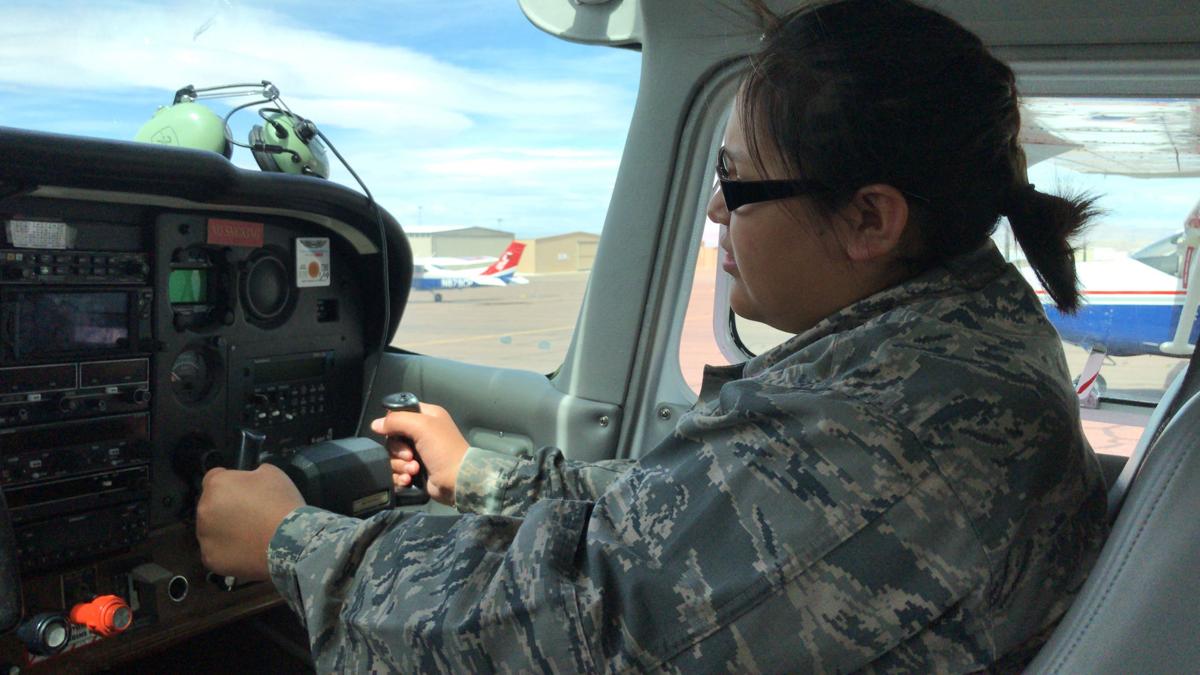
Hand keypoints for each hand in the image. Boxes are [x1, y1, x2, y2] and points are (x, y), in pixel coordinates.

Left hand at [196, 464, 304, 579]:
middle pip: (210, 505)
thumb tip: (248, 479)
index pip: (214, 477)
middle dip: (225, 507)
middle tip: (249, 514)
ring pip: (210, 530)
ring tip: (248, 535)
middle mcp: (204, 509)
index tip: (243, 491)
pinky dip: (227, 551)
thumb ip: (251, 473)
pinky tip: (245, 551)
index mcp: (217, 485)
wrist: (290, 542)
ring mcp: (205, 537)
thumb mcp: (271, 473)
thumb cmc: (281, 504)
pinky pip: (215, 552)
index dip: (230, 483)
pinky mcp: (210, 559)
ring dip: (223, 529)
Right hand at [371, 402, 467, 505]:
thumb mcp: (422, 426)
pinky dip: (400, 477)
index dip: (393, 423)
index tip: (394, 432)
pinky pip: (396, 472)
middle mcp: (421, 433)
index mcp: (426, 417)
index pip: (400, 413)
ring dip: (400, 465)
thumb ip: (396, 420)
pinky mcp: (414, 472)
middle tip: (410, 456)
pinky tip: (409, 479)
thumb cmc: (444, 449)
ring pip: (392, 457)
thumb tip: (376, 424)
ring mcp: (417, 454)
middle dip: (398, 450)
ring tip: (414, 470)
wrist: (457, 481)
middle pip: (392, 438)